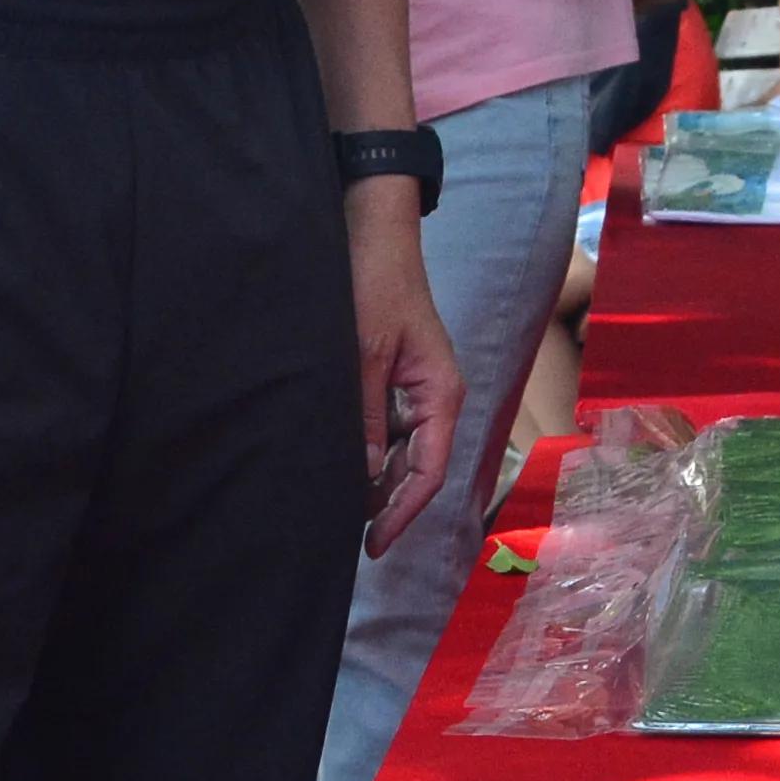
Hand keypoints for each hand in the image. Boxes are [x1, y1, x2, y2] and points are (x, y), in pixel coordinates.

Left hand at [352, 195, 463, 554]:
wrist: (374, 235)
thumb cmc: (375, 286)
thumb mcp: (363, 354)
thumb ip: (365, 417)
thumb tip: (365, 475)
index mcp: (441, 395)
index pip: (430, 472)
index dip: (402, 513)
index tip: (373, 545)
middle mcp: (435, 399)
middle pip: (419, 469)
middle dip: (387, 505)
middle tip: (348, 538)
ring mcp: (417, 391)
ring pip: (402, 453)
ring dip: (377, 482)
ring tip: (338, 510)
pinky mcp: (397, 381)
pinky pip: (388, 431)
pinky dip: (368, 453)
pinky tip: (340, 466)